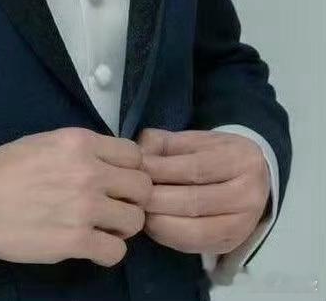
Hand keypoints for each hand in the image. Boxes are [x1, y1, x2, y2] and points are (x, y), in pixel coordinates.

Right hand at [0, 126, 152, 265]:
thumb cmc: (3, 168)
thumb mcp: (45, 142)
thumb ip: (80, 150)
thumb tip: (107, 164)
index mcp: (80, 142)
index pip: (134, 154)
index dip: (131, 169)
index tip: (118, 180)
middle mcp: (88, 171)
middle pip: (143, 187)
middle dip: (133, 199)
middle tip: (115, 206)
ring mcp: (84, 207)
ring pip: (135, 221)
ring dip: (122, 226)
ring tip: (103, 227)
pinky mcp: (75, 241)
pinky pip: (117, 252)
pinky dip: (108, 251)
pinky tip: (92, 245)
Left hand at [137, 128, 270, 256]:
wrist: (252, 179)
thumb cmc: (216, 155)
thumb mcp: (196, 139)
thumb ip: (166, 143)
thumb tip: (138, 155)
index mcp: (242, 160)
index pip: (196, 168)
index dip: (162, 170)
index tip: (136, 169)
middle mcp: (249, 194)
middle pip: (195, 201)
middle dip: (157, 198)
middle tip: (132, 194)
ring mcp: (244, 224)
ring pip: (196, 229)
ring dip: (160, 221)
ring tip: (138, 210)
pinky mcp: (232, 244)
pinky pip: (196, 245)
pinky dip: (169, 237)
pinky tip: (151, 225)